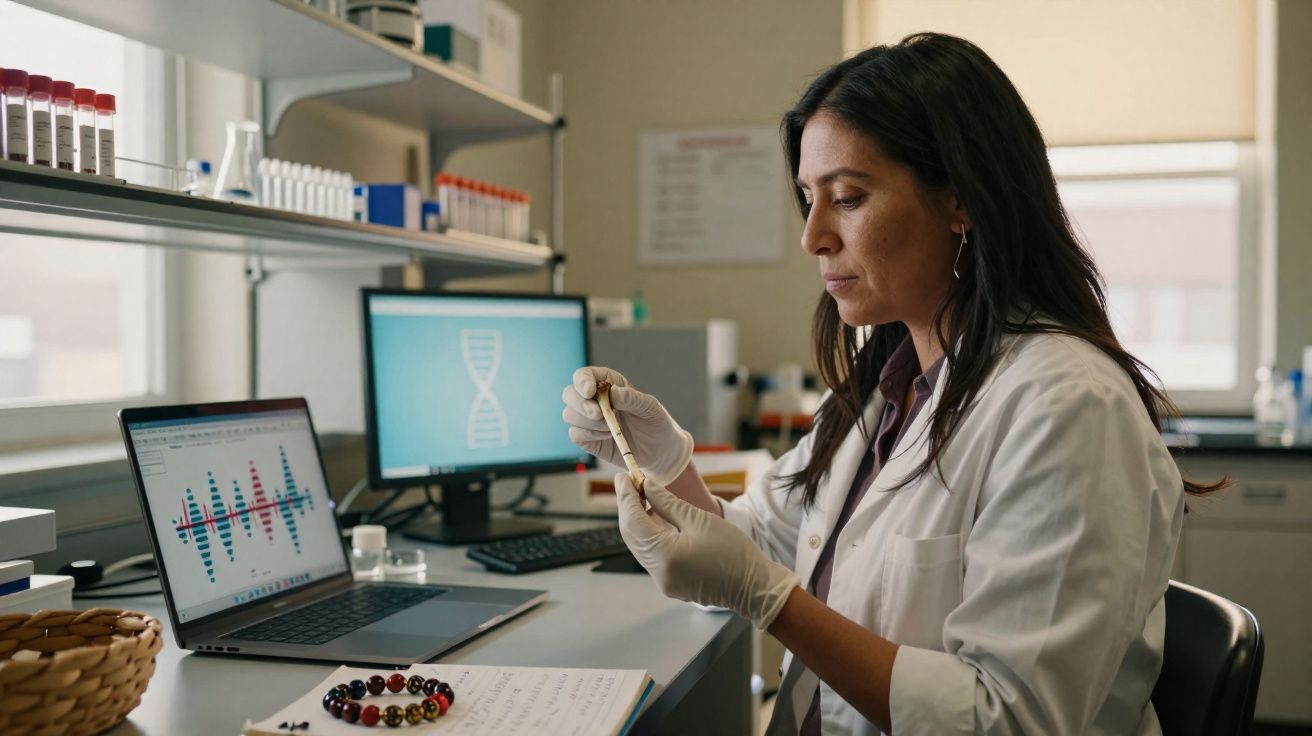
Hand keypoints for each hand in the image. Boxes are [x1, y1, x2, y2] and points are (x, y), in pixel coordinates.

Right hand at [561, 367, 693, 485]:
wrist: (660, 451)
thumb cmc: (656, 423)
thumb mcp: (649, 407)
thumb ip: (631, 398)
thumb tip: (612, 393)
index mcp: (608, 383)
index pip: (584, 376)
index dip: (582, 381)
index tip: (590, 391)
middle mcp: (594, 399)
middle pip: (569, 394)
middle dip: (581, 404)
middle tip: (599, 414)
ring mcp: (588, 420)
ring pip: (569, 415)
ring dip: (588, 422)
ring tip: (610, 428)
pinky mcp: (588, 439)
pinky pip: (574, 434)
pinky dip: (588, 435)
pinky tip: (606, 437)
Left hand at [615, 473, 800, 629]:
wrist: (754, 586)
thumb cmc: (733, 552)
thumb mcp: (699, 520)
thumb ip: (667, 503)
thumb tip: (647, 486)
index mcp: (664, 556)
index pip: (632, 521)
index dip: (625, 496)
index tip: (623, 476)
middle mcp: (658, 573)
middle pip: (632, 535)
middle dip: (629, 508)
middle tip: (631, 483)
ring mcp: (664, 581)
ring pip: (641, 546)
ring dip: (640, 521)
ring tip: (645, 496)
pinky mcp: (671, 584)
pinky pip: (653, 556)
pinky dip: (652, 536)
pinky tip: (657, 518)